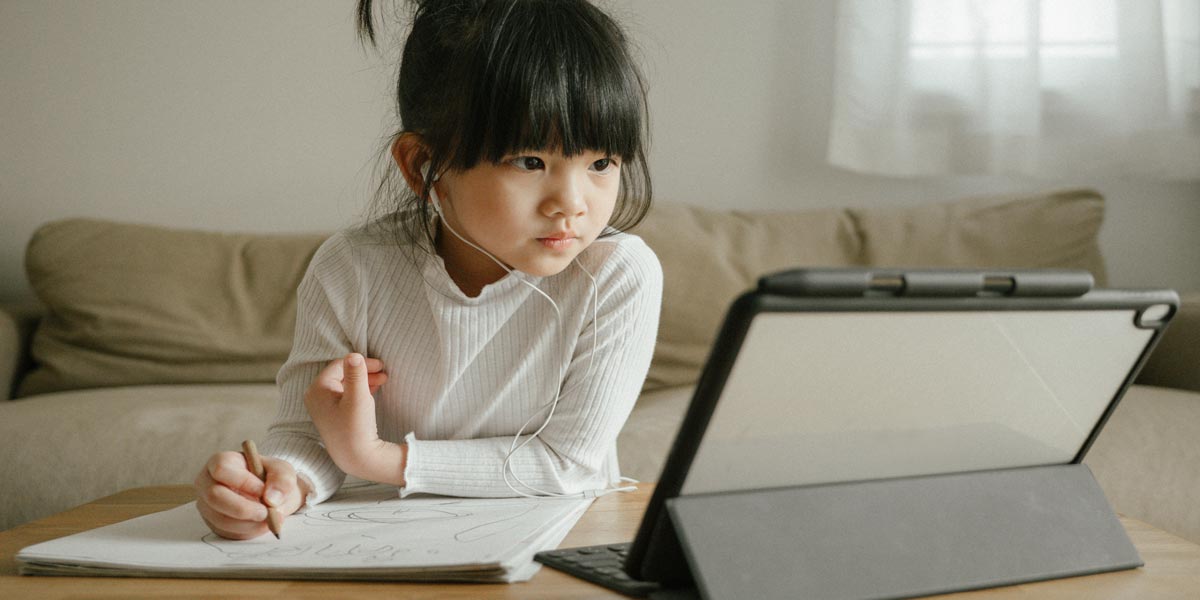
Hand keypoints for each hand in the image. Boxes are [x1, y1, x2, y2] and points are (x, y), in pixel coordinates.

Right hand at [194, 452, 311, 539]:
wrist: (272, 496)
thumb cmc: (271, 477)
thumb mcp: (282, 471)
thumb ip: (282, 480)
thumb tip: (271, 499)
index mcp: (222, 461)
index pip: (222, 469)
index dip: (243, 482)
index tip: (263, 491)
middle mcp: (207, 482)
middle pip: (214, 497)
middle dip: (243, 508)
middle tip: (266, 513)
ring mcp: (207, 504)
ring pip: (221, 519)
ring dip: (249, 523)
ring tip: (270, 519)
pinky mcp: (212, 523)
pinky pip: (226, 532)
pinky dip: (247, 532)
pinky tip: (261, 525)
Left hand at [304, 353, 402, 481]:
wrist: (356, 458)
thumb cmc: (356, 427)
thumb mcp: (358, 397)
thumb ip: (356, 374)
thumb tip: (353, 354)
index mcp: (318, 389)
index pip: (340, 365)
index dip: (361, 362)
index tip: (381, 365)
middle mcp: (316, 396)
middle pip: (342, 374)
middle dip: (364, 371)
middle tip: (384, 372)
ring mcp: (323, 407)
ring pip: (345, 385)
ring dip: (364, 380)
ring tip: (383, 380)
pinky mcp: (331, 415)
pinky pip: (345, 395)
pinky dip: (359, 391)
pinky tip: (374, 390)